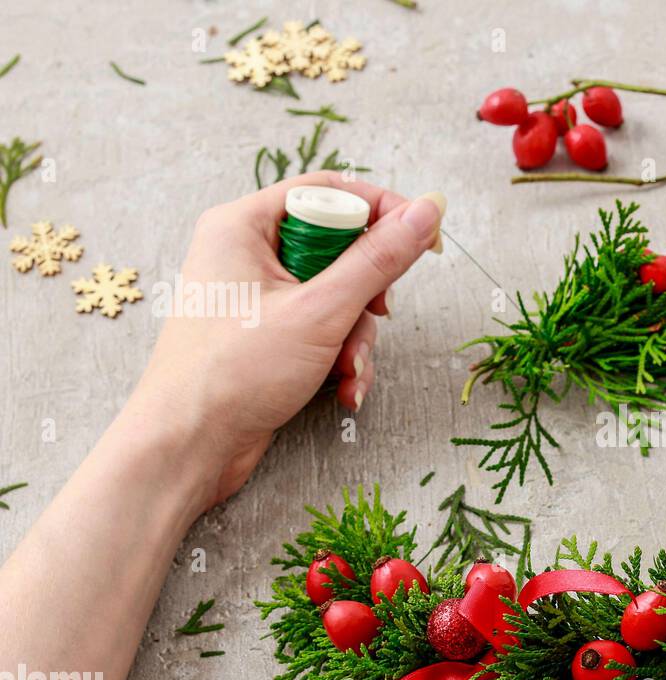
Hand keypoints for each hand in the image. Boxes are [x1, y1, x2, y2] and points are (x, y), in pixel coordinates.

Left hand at [131, 171, 444, 509]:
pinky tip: (342, 388)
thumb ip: (378, 260)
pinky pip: (322, 328)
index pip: (329, 192)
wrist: (186, 446)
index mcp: (244, 226)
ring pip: (337, 296)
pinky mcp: (267, 334)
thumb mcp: (320, 311)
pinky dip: (339, 357)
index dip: (382, 211)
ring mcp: (257, 297)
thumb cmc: (232, 373)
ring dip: (356, 337)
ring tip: (349, 371)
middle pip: (339, 248)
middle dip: (367, 295)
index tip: (424, 238)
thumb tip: (425, 211)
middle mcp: (247, 253)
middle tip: (378, 314)